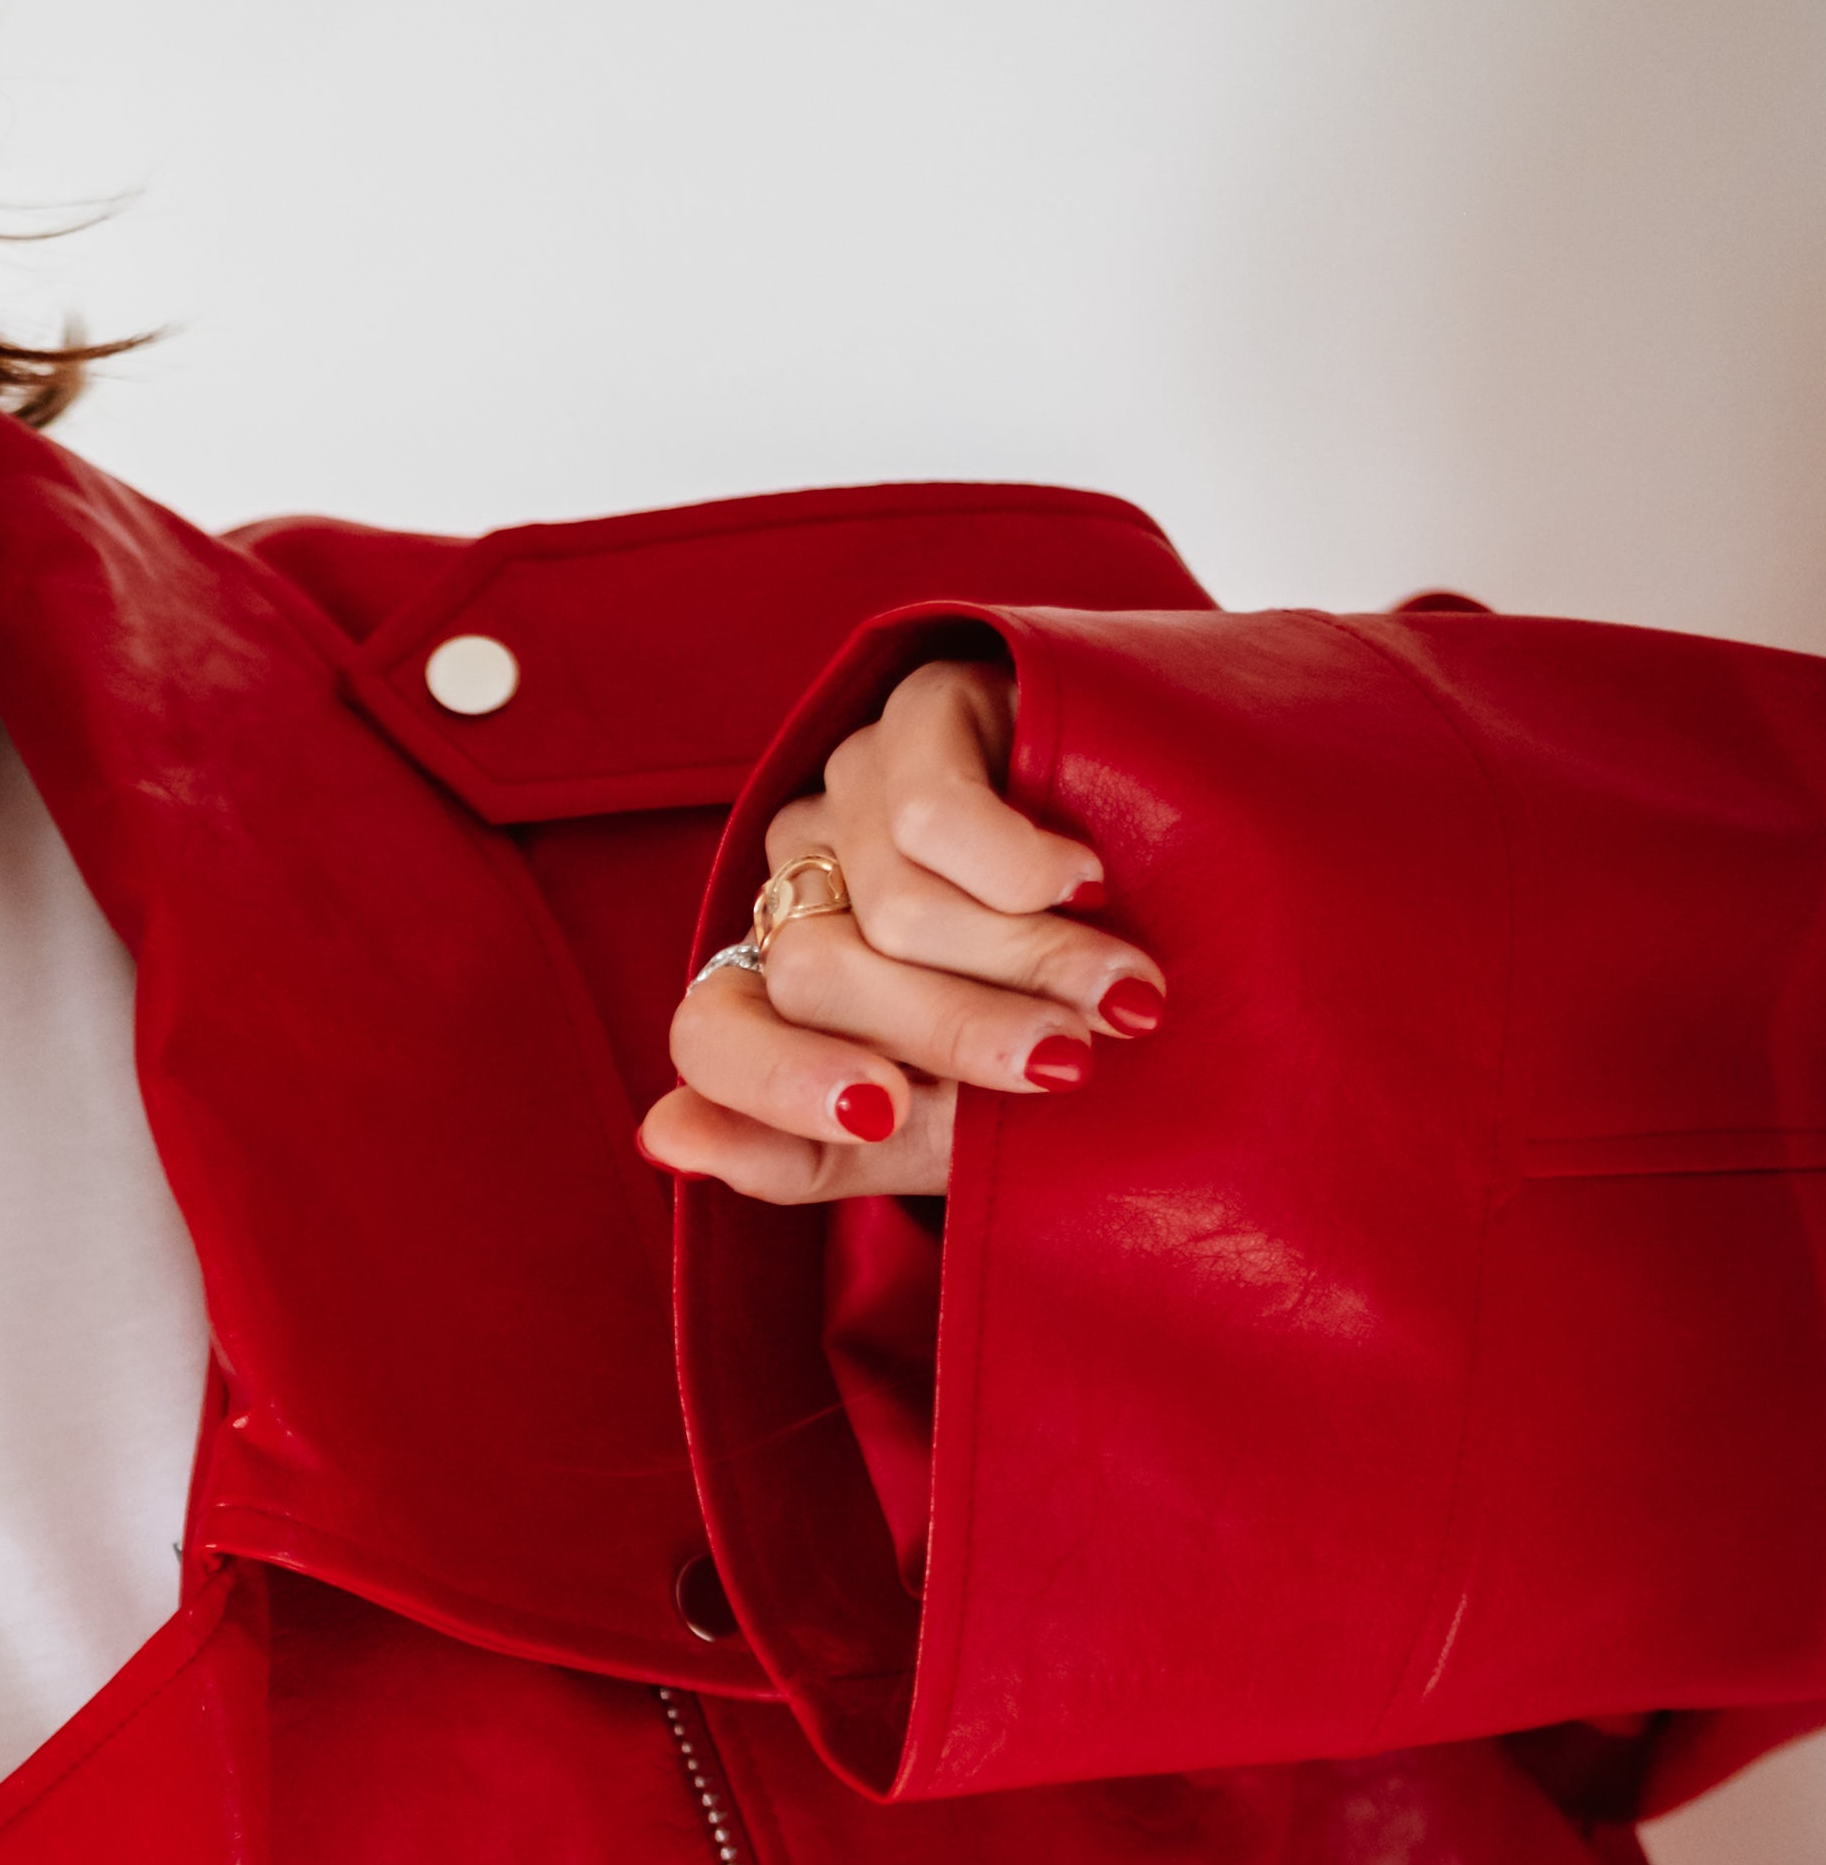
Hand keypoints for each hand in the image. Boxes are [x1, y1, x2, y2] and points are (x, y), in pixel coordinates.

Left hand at [639, 656, 1165, 1201]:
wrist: (1200, 908)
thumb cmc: (1058, 1033)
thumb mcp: (939, 1129)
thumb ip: (808, 1152)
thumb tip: (663, 1138)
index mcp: (782, 982)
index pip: (707, 1032)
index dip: (774, 1082)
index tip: (882, 1110)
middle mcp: (798, 876)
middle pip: (817, 975)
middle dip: (954, 1035)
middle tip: (1067, 1069)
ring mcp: (852, 788)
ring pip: (890, 903)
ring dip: (1024, 964)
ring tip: (1119, 997)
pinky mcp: (922, 713)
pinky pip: (933, 813)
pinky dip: (1019, 871)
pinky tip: (1085, 886)